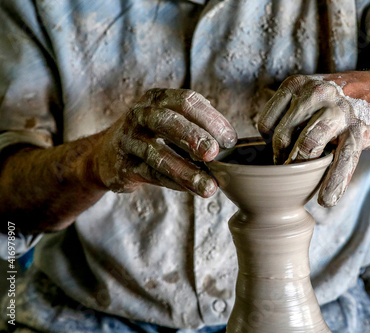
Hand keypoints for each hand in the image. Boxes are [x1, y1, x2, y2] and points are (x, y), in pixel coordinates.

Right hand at [92, 88, 236, 195]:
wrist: (104, 155)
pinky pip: (151, 175)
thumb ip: (196, 123)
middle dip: (193, 136)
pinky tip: (191, 190)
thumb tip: (229, 139)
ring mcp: (128, 140)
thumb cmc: (149, 134)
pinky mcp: (123, 166)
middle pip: (168, 122)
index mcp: (156, 98)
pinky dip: (173, 183)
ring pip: (158, 155)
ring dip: (186, 171)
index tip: (230, 139)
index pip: (186, 101)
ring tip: (209, 187)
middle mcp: (139, 115)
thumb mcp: (168, 118)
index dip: (211, 118)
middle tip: (214, 153)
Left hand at [258, 72, 369, 206]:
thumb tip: (266, 146)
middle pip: (284, 135)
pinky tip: (326, 200)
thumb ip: (290, 111)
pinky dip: (333, 183)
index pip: (266, 123)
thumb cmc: (342, 100)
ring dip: (302, 168)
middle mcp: (315, 93)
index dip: (269, 144)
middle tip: (287, 171)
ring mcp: (338, 110)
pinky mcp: (359, 129)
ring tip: (301, 182)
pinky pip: (342, 159)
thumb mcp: (312, 93)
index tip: (277, 153)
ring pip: (308, 144)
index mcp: (297, 85)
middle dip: (282, 159)